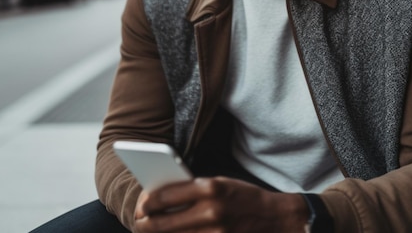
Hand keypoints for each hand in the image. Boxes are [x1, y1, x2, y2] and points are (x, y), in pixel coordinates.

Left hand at [134, 176, 308, 231]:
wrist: (273, 217)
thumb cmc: (242, 196)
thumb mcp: (218, 183)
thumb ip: (191, 190)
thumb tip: (161, 199)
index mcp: (210, 187)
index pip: (165, 196)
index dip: (147, 202)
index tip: (140, 205)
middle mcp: (211, 211)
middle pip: (163, 224)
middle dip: (145, 224)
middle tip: (138, 222)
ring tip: (152, 231)